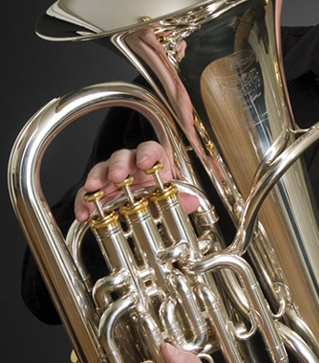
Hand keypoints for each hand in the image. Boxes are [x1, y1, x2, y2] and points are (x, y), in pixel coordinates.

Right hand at [75, 140, 197, 220]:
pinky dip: (83, 203)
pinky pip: (87, 194)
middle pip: (122, 157)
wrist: (150, 210)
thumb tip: (192, 202)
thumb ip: (182, 199)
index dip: (146, 153)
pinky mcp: (100, 192)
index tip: (145, 162)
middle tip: (116, 177)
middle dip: (118, 166)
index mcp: (152, 161)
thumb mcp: (173, 198)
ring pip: (101, 171)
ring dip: (96, 179)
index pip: (150, 149)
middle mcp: (131, 165)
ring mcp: (112, 177)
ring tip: (93, 190)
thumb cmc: (161, 196)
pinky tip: (83, 213)